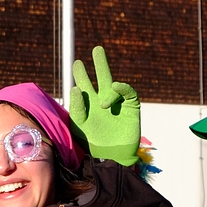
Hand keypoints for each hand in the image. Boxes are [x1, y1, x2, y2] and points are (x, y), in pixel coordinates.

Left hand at [68, 46, 140, 165]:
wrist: (110, 156)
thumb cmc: (92, 142)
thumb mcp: (79, 125)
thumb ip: (77, 107)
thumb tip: (76, 88)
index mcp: (88, 104)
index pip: (84, 86)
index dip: (81, 75)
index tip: (78, 65)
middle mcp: (102, 100)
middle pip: (101, 78)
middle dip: (99, 64)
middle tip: (96, 49)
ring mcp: (117, 103)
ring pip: (113, 81)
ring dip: (106, 68)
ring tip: (98, 64)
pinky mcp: (130, 107)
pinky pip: (128, 93)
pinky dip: (122, 87)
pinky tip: (115, 86)